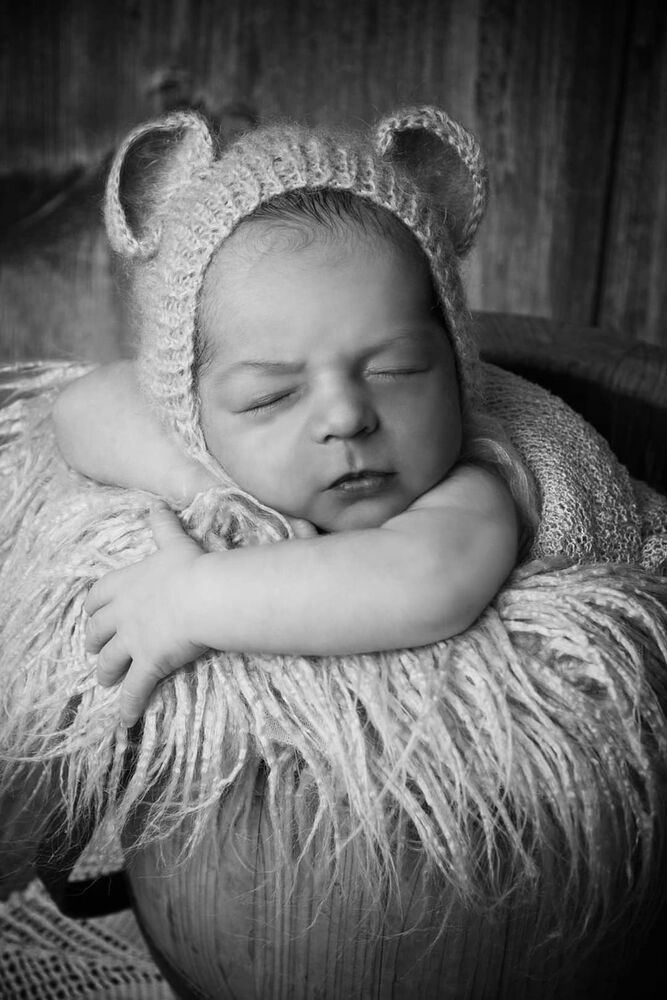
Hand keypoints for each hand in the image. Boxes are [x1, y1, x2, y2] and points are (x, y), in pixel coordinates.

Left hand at [84, 503, 208, 727]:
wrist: (206, 594)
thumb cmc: (193, 566)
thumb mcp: (175, 541)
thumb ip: (163, 525)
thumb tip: (158, 503)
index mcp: (127, 583)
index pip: (98, 596)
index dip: (94, 607)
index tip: (93, 613)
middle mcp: (123, 613)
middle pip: (97, 630)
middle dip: (94, 641)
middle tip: (95, 649)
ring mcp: (133, 640)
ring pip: (109, 661)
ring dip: (106, 672)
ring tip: (106, 680)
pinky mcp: (148, 664)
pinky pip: (135, 690)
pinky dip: (128, 706)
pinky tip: (125, 719)